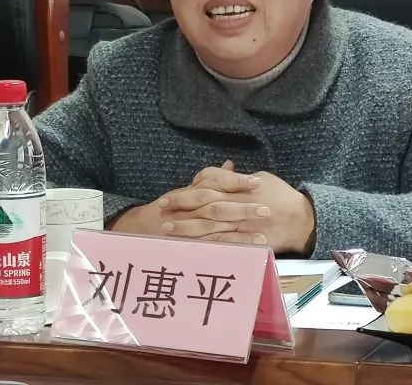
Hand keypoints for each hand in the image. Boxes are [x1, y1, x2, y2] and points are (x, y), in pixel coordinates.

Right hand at [106, 162, 267, 239]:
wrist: (145, 228)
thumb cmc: (173, 208)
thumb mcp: (191, 189)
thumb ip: (211, 178)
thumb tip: (230, 164)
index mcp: (193, 191)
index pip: (216, 183)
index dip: (236, 182)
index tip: (257, 181)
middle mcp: (192, 208)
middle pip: (219, 206)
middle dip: (243, 207)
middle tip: (266, 207)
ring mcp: (192, 227)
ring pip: (218, 227)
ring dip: (242, 229)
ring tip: (263, 229)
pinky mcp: (195, 244)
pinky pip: (216, 245)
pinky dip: (236, 245)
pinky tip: (254, 246)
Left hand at [161, 162, 316, 254]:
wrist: (301, 218)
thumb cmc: (280, 195)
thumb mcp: (259, 178)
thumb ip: (236, 178)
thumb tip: (222, 171)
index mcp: (239, 188)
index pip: (208, 187)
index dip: (186, 192)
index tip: (169, 196)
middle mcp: (238, 205)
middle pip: (204, 205)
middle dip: (181, 207)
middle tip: (161, 210)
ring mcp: (241, 224)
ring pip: (210, 226)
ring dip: (187, 227)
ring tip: (168, 228)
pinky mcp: (247, 241)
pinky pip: (224, 243)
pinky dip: (207, 244)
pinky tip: (190, 246)